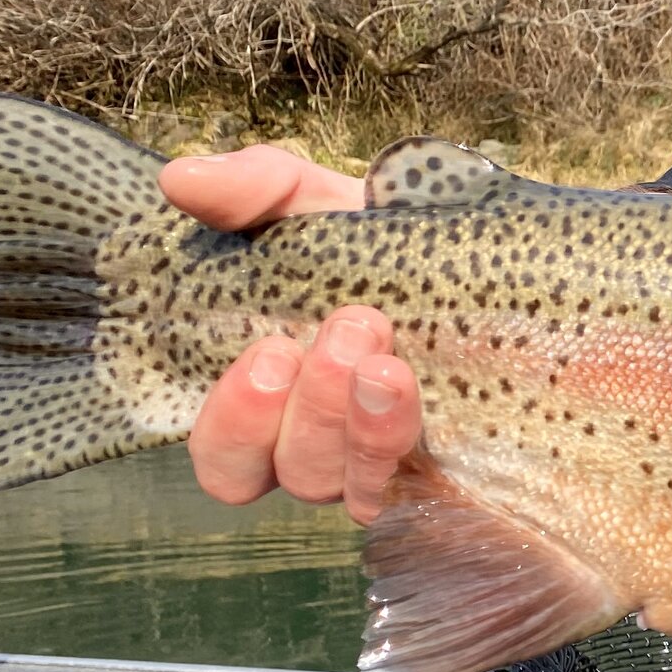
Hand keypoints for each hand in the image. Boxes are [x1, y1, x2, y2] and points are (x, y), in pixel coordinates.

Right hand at [158, 147, 420, 524]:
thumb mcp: (322, 203)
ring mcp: (385, 464)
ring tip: (387, 362)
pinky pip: (418, 493)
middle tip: (353, 328)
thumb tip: (180, 178)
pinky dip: (409, 448)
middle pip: (291, 472)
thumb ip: (256, 190)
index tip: (269, 352)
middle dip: (313, 405)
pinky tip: (419, 398)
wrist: (491, 260)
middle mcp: (321, 447)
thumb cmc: (382, 241)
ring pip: (353, 486)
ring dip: (363, 426)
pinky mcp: (449, 473)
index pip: (226, 458)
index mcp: (274, 400)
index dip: (235, 423)